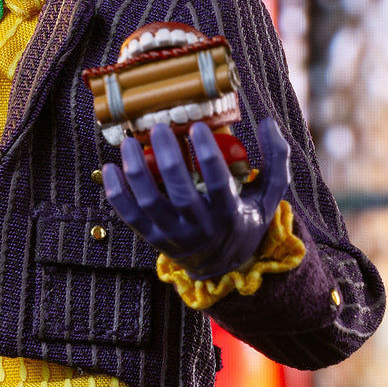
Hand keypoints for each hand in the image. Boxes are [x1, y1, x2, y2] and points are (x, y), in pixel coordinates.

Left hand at [100, 115, 289, 279]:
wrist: (221, 265)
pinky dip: (117, 193)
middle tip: (158, 128)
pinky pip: (130, 216)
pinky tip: (111, 168)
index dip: (207, 155)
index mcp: (229, 215)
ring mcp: (173, 236)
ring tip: (129, 143)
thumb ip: (276, 159)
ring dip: (137, 172)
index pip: (218, 183)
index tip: (196, 127)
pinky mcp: (153, 239)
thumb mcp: (268, 195)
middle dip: (168, 158)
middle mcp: (200, 228)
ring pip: (150, 204)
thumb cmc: (244, 218)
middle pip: (181, 193)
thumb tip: (267, 121)